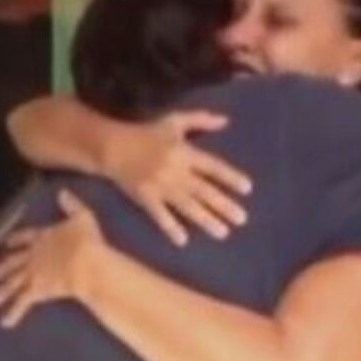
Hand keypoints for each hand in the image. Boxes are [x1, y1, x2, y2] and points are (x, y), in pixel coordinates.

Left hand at [0, 189, 108, 327]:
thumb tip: (63, 192)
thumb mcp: (82, 217)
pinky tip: (5, 322)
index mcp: (43, 237)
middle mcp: (34, 255)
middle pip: (14, 262)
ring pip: (13, 283)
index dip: (15, 241)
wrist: (86, 263)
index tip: (6, 244)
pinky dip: (14, 313)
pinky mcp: (37, 291)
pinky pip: (23, 303)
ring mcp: (34, 274)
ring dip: (2, 292)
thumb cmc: (87, 241)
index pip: (25, 238)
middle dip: (1, 269)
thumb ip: (72, 205)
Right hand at [110, 110, 251, 245]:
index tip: (247, 189)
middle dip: (224, 205)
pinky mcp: (145, 198)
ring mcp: (160, 186)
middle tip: (242, 219)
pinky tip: (182, 240)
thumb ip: (200, 120)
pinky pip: (160, 215)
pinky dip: (170, 227)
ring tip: (222, 232)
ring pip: (187, 206)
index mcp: (185, 152)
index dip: (230, 177)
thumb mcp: (173, 121)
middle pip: (204, 191)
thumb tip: (226, 121)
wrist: (113, 147)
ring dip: (206, 220)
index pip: (213, 167)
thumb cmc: (145, 134)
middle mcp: (176, 171)